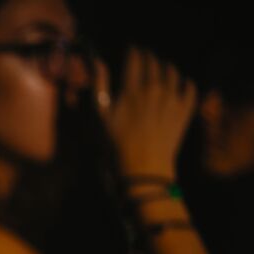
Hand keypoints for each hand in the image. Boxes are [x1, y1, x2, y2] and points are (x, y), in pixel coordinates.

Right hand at [94, 48, 196, 180]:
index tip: (132, 50)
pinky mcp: (185, 110)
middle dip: (149, 57)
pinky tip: (181, 84)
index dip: (134, 51)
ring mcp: (173, 99)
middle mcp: (156, 89)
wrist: (144, 166)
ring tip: (162, 69)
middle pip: (155, 63)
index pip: (137, 59)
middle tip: (145, 58)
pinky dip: (186, 83)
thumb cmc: (117, 143)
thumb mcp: (101, 115)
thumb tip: (99, 62)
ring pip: (173, 72)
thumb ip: (100, 86)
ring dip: (166, 67)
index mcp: (133, 89)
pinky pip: (191, 88)